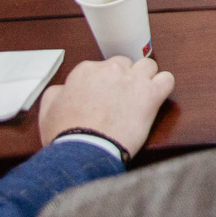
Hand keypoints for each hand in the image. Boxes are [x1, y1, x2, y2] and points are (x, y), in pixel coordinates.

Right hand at [38, 56, 175, 157]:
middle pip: (125, 65)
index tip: (103, 97)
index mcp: (86, 70)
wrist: (83, 150)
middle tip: (120, 100)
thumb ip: (57, 92)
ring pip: (148, 67)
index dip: (103, 84)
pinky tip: (156, 98)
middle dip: (124, 79)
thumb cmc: (66, 134)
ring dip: (145, 79)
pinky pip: (167, 79)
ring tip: (139, 97)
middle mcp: (111, 69)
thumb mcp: (48, 109)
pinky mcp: (151, 94)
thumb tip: (65, 89)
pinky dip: (163, 87)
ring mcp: (133, 79)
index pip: (101, 68)